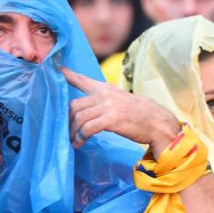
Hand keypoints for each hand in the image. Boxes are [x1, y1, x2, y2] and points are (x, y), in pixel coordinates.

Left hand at [63, 67, 181, 155]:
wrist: (156, 122)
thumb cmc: (139, 114)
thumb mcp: (120, 99)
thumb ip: (104, 99)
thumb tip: (89, 106)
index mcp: (105, 88)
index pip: (82, 79)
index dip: (68, 74)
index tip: (57, 68)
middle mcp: (104, 94)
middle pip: (74, 105)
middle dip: (68, 120)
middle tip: (67, 131)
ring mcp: (108, 106)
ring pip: (79, 118)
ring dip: (73, 132)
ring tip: (73, 140)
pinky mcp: (111, 120)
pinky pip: (88, 128)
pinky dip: (81, 137)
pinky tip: (80, 143)